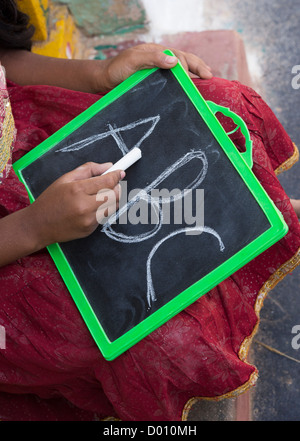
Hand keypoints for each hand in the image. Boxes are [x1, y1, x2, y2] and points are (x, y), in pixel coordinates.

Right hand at [27, 162, 124, 246]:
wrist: (38, 225)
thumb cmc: (50, 200)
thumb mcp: (65, 179)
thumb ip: (88, 170)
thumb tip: (108, 166)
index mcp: (77, 190)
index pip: (107, 181)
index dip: (116, 175)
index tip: (120, 172)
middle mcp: (84, 206)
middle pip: (114, 195)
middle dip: (116, 188)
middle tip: (112, 184)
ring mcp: (88, 220)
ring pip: (112, 207)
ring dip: (111, 200)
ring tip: (101, 196)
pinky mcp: (90, 230)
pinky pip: (104, 217)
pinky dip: (102, 211)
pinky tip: (91, 208)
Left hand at [97, 43, 212, 91]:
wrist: (105, 80)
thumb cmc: (117, 69)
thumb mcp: (133, 60)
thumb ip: (152, 58)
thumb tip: (175, 60)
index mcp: (157, 52)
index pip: (178, 58)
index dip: (186, 68)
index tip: (190, 80)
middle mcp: (160, 60)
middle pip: (184, 60)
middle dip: (198, 66)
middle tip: (209, 76)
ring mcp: (159, 70)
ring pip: (181, 69)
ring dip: (195, 71)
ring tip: (206, 77)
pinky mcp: (156, 81)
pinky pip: (174, 80)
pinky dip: (185, 82)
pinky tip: (190, 87)